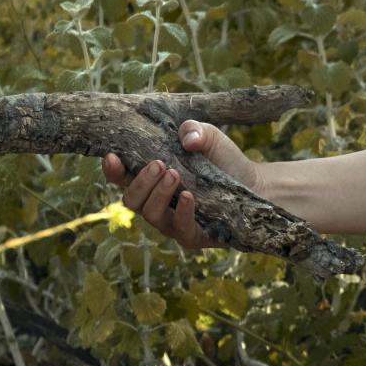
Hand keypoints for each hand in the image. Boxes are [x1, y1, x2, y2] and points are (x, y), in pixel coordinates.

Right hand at [100, 120, 262, 250]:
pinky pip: (180, 229)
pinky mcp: (193, 236)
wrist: (254, 182)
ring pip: (150, 215)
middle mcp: (157, 203)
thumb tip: (186, 138)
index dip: (112, 170)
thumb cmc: (223, 159)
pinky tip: (189, 196)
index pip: (122, 179)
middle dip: (140, 182)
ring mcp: (173, 222)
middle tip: (159, 164)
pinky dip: (182, 212)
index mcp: (152, 180)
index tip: (111, 157)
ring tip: (174, 174)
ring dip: (158, 194)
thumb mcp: (208, 137)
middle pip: (131, 200)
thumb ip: (194, 130)